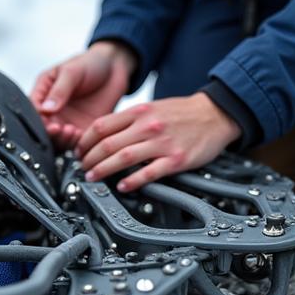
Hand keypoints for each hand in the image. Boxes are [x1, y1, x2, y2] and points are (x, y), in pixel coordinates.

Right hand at [30, 41, 137, 150]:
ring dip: (62, 140)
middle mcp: (53, 111)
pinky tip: (81, 135)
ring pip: (58, 140)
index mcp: (43, 94)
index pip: (33, 112)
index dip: (38, 120)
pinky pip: (76, 143)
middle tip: (59, 129)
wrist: (115, 68)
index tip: (47, 122)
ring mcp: (67, 122)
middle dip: (50, 133)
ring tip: (71, 131)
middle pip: (43, 130)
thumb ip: (59, 90)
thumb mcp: (72, 71)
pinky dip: (76, 143)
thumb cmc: (90, 63)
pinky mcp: (83, 130)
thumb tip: (45, 109)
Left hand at [75, 93, 241, 191]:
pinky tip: (123, 187)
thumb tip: (104, 135)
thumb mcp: (152, 107)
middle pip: (107, 144)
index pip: (101, 126)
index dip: (84, 141)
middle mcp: (148, 126)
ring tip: (93, 178)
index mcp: (139, 111)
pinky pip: (149, 173)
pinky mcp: (176, 159)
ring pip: (123, 158)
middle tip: (83, 168)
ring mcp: (162, 143)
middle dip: (89, 159)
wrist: (215, 114)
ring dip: (103, 170)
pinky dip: (132, 181)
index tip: (79, 151)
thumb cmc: (182, 113)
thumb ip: (129, 120)